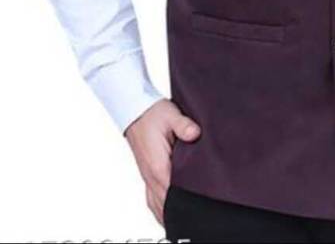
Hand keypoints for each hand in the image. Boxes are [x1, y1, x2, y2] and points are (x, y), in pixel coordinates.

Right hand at [124, 98, 201, 226]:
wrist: (135, 110)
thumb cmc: (153, 113)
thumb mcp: (171, 115)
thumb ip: (184, 125)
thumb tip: (195, 134)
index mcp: (158, 166)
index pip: (171, 194)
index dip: (185, 203)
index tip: (198, 209)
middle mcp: (151, 176)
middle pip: (165, 206)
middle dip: (179, 213)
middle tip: (197, 219)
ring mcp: (148, 177)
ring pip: (157, 206)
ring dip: (169, 214)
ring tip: (185, 222)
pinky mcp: (148, 174)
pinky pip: (152, 199)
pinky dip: (160, 210)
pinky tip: (169, 214)